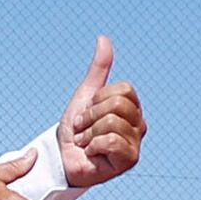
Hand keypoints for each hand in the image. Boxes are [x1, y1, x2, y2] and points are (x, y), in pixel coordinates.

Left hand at [55, 37, 144, 186]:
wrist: (62, 157)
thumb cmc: (76, 129)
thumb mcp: (85, 94)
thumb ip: (98, 69)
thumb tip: (103, 39)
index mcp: (132, 107)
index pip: (123, 89)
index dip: (98, 99)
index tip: (86, 112)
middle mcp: (138, 125)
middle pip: (118, 104)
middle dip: (91, 115)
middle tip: (83, 128)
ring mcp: (136, 143)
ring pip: (112, 122)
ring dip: (89, 132)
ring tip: (85, 142)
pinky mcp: (129, 160)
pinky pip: (111, 142)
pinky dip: (93, 146)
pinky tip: (91, 153)